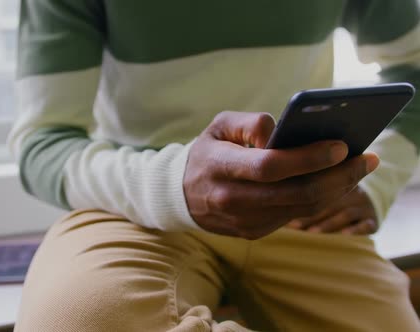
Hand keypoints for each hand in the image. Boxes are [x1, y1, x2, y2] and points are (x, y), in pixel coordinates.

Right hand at [183, 111, 378, 239]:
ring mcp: (244, 221)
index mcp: (220, 168)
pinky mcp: (254, 232)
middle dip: (338, 176)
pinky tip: (335, 182)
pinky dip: (321, 199)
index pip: (269, 166)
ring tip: (359, 168)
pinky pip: (295, 216)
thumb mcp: (219, 125)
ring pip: (302, 208)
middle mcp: (232, 199)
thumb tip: (283, 135)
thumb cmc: (208, 152)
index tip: (341, 146)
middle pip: (296, 193)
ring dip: (337, 189)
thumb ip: (250, 123)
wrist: (182, 194)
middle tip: (366, 158)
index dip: (308, 158)